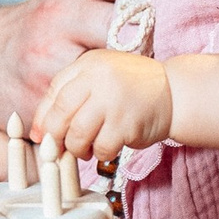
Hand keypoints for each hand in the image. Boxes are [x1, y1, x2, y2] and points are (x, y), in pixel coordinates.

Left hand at [32, 48, 170, 161]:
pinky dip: (100, 154)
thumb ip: (75, 93)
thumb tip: (41, 128)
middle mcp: (99, 79)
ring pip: (78, 135)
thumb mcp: (103, 76)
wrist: (176, 93)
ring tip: (86, 149)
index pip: (55, 91)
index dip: (44, 117)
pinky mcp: (127, 123)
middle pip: (61, 114)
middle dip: (57, 136)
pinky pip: (100, 148)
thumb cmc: (135, 89)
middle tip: (60, 147)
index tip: (42, 134)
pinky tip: (107, 148)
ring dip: (78, 149)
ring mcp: (113, 101)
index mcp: (90, 64)